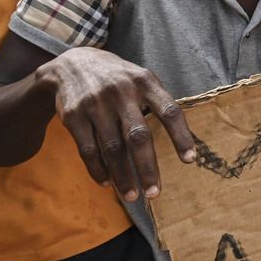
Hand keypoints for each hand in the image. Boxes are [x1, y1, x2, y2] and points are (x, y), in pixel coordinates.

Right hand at [35, 48, 195, 200]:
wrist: (71, 64)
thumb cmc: (118, 78)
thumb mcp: (141, 79)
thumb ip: (159, 102)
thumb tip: (183, 138)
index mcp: (145, 82)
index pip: (170, 111)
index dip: (181, 136)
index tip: (190, 160)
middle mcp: (121, 92)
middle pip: (138, 136)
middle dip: (147, 168)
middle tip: (155, 192)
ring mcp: (96, 104)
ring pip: (112, 148)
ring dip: (123, 176)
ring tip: (132, 196)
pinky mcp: (74, 116)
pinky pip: (88, 150)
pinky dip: (98, 170)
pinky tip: (108, 183)